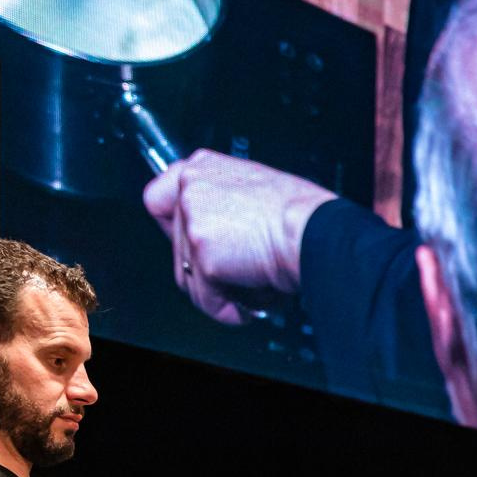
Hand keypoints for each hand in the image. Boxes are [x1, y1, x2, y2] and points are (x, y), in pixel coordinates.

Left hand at [142, 150, 335, 324]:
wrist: (317, 233)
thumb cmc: (303, 215)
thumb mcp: (257, 191)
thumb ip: (227, 203)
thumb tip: (222, 233)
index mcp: (204, 167)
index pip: (159, 198)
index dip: (175, 228)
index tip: (192, 243)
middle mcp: (192, 188)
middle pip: (176, 246)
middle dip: (206, 269)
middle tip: (238, 277)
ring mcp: (193, 221)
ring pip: (187, 276)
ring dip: (218, 292)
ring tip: (251, 291)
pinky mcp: (202, 255)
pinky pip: (205, 298)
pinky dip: (228, 309)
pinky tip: (252, 304)